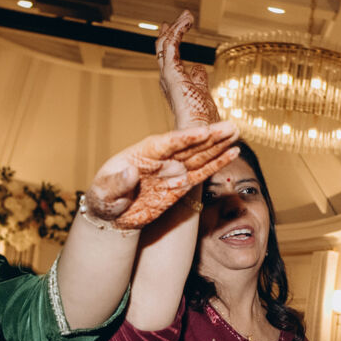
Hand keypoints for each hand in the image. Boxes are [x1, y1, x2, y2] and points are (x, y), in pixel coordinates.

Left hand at [82, 122, 239, 229]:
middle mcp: (162, 158)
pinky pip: (202, 173)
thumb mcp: (103, 192)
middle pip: (189, 145)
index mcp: (143, 153)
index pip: (167, 143)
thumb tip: (131, 172)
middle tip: (231, 127)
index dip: (186, 138)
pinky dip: (217, 163)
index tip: (203, 132)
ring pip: (200, 155)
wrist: (112, 214)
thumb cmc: (103, 198)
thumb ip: (117, 183)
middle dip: (210, 136)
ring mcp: (173, 170)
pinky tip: (232, 153)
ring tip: (236, 134)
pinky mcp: (181, 184)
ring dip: (218, 145)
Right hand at [155, 11, 219, 126]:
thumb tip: (200, 67)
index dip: (171, 43)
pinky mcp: (172, 73)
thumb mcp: (203, 93)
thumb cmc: (203, 121)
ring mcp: (168, 77)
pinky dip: (178, 30)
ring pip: (165, 46)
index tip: (176, 28)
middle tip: (174, 20)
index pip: (169, 60)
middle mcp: (167, 80)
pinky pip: (171, 45)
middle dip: (168, 33)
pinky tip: (187, 21)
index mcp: (174, 85)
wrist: (201, 133)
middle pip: (163, 51)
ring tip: (187, 15)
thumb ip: (200, 79)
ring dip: (175, 28)